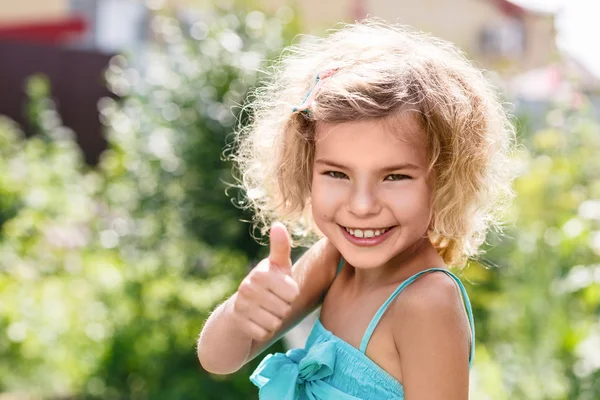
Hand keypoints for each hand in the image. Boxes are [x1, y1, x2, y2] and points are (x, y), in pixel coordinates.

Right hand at [232, 222, 300, 340]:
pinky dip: (264, 332)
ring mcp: (242, 306)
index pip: (293, 293)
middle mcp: (248, 287)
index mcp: (261, 273)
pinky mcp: (239, 324)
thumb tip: (278, 224)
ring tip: (265, 312)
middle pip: (285, 309)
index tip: (281, 290)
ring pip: (276, 323)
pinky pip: (265, 334)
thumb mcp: (276, 266)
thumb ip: (281, 247)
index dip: (291, 295)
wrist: (239, 310)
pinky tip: (257, 322)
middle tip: (272, 303)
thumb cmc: (267, 285)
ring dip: (274, 321)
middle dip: (283, 309)